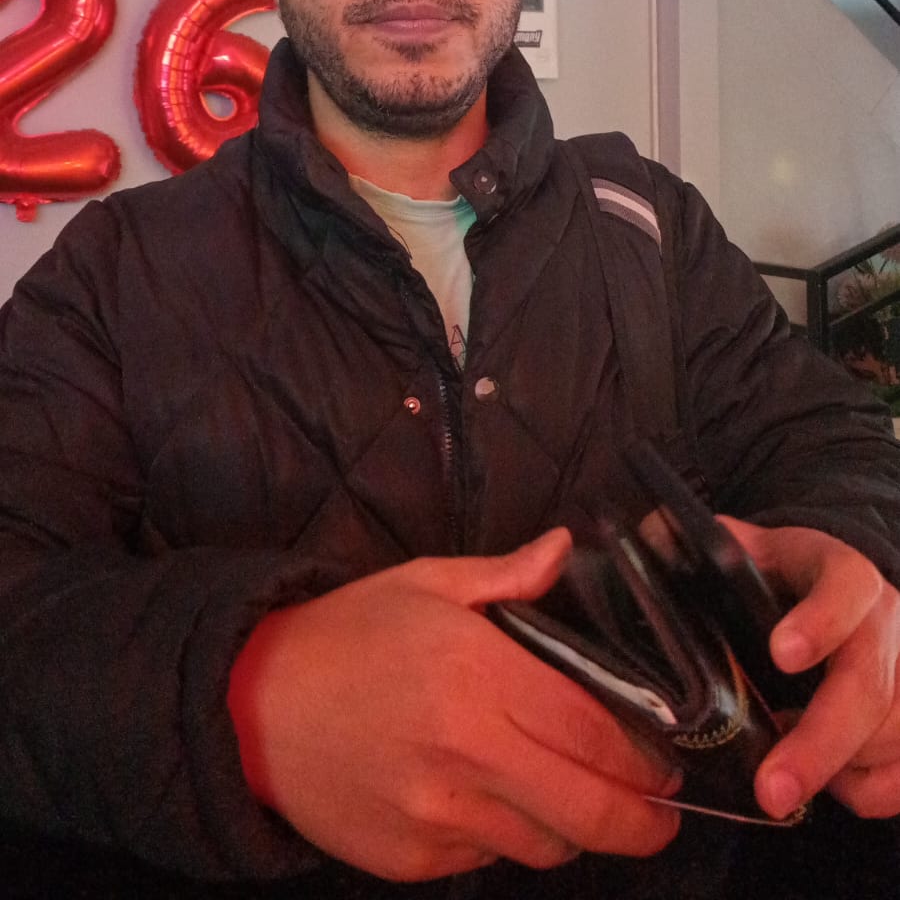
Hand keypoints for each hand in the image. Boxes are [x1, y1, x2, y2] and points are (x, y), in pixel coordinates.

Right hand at [227, 530, 679, 881]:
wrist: (248, 704)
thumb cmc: (346, 633)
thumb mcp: (424, 583)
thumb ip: (507, 576)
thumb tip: (565, 550)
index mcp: (478, 677)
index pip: (595, 733)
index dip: (647, 757)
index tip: (670, 760)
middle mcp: (464, 755)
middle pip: (589, 810)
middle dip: (643, 822)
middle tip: (660, 812)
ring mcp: (436, 816)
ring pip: (544, 846)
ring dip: (571, 826)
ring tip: (571, 796)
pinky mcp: (411, 860)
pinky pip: (486, 859)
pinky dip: (504, 837)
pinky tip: (488, 798)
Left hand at [723, 519, 899, 820]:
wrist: (857, 593)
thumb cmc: (797, 580)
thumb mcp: (760, 550)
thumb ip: (714, 545)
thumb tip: (654, 537)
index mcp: (848, 575)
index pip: (845, 591)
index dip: (819, 622)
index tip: (779, 652)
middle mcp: (891, 627)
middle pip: (868, 687)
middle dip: (819, 744)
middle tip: (771, 790)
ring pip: (888, 739)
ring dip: (831, 769)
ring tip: (779, 775)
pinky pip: (897, 780)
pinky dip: (859, 791)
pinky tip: (824, 777)